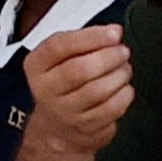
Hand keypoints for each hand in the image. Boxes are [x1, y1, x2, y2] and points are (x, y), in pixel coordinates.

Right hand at [21, 21, 135, 160]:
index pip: (59, 46)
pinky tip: (124, 87)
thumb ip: (82, 41)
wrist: (56, 128)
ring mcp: (65, 111)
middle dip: (109, 57)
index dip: (90, 37)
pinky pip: (111, 108)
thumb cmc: (63, 83)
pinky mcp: (85, 127)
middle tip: (123, 51)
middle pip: (79, 69)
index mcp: (36, 65)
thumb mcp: (59, 59)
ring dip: (119, 75)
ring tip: (124, 68)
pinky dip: (125, 94)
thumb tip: (114, 32)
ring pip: (98, 90)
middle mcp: (46, 90)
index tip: (114, 32)